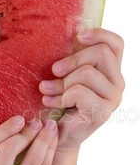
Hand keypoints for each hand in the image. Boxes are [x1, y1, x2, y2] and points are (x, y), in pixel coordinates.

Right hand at [0, 116, 57, 164]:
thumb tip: (13, 123)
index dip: (4, 130)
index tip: (18, 118)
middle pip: (6, 153)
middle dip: (24, 133)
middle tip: (35, 122)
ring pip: (31, 163)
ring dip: (42, 141)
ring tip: (49, 127)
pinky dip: (49, 155)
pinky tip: (52, 144)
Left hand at [39, 28, 124, 151]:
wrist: (54, 134)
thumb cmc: (58, 100)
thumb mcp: (65, 73)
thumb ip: (71, 56)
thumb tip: (70, 30)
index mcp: (110, 70)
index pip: (116, 43)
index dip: (99, 34)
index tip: (77, 36)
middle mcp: (117, 82)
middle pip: (101, 52)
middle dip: (72, 59)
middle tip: (54, 71)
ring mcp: (113, 98)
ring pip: (87, 72)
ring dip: (61, 82)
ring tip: (47, 90)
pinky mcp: (103, 112)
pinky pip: (79, 91)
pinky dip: (60, 96)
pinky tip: (50, 102)